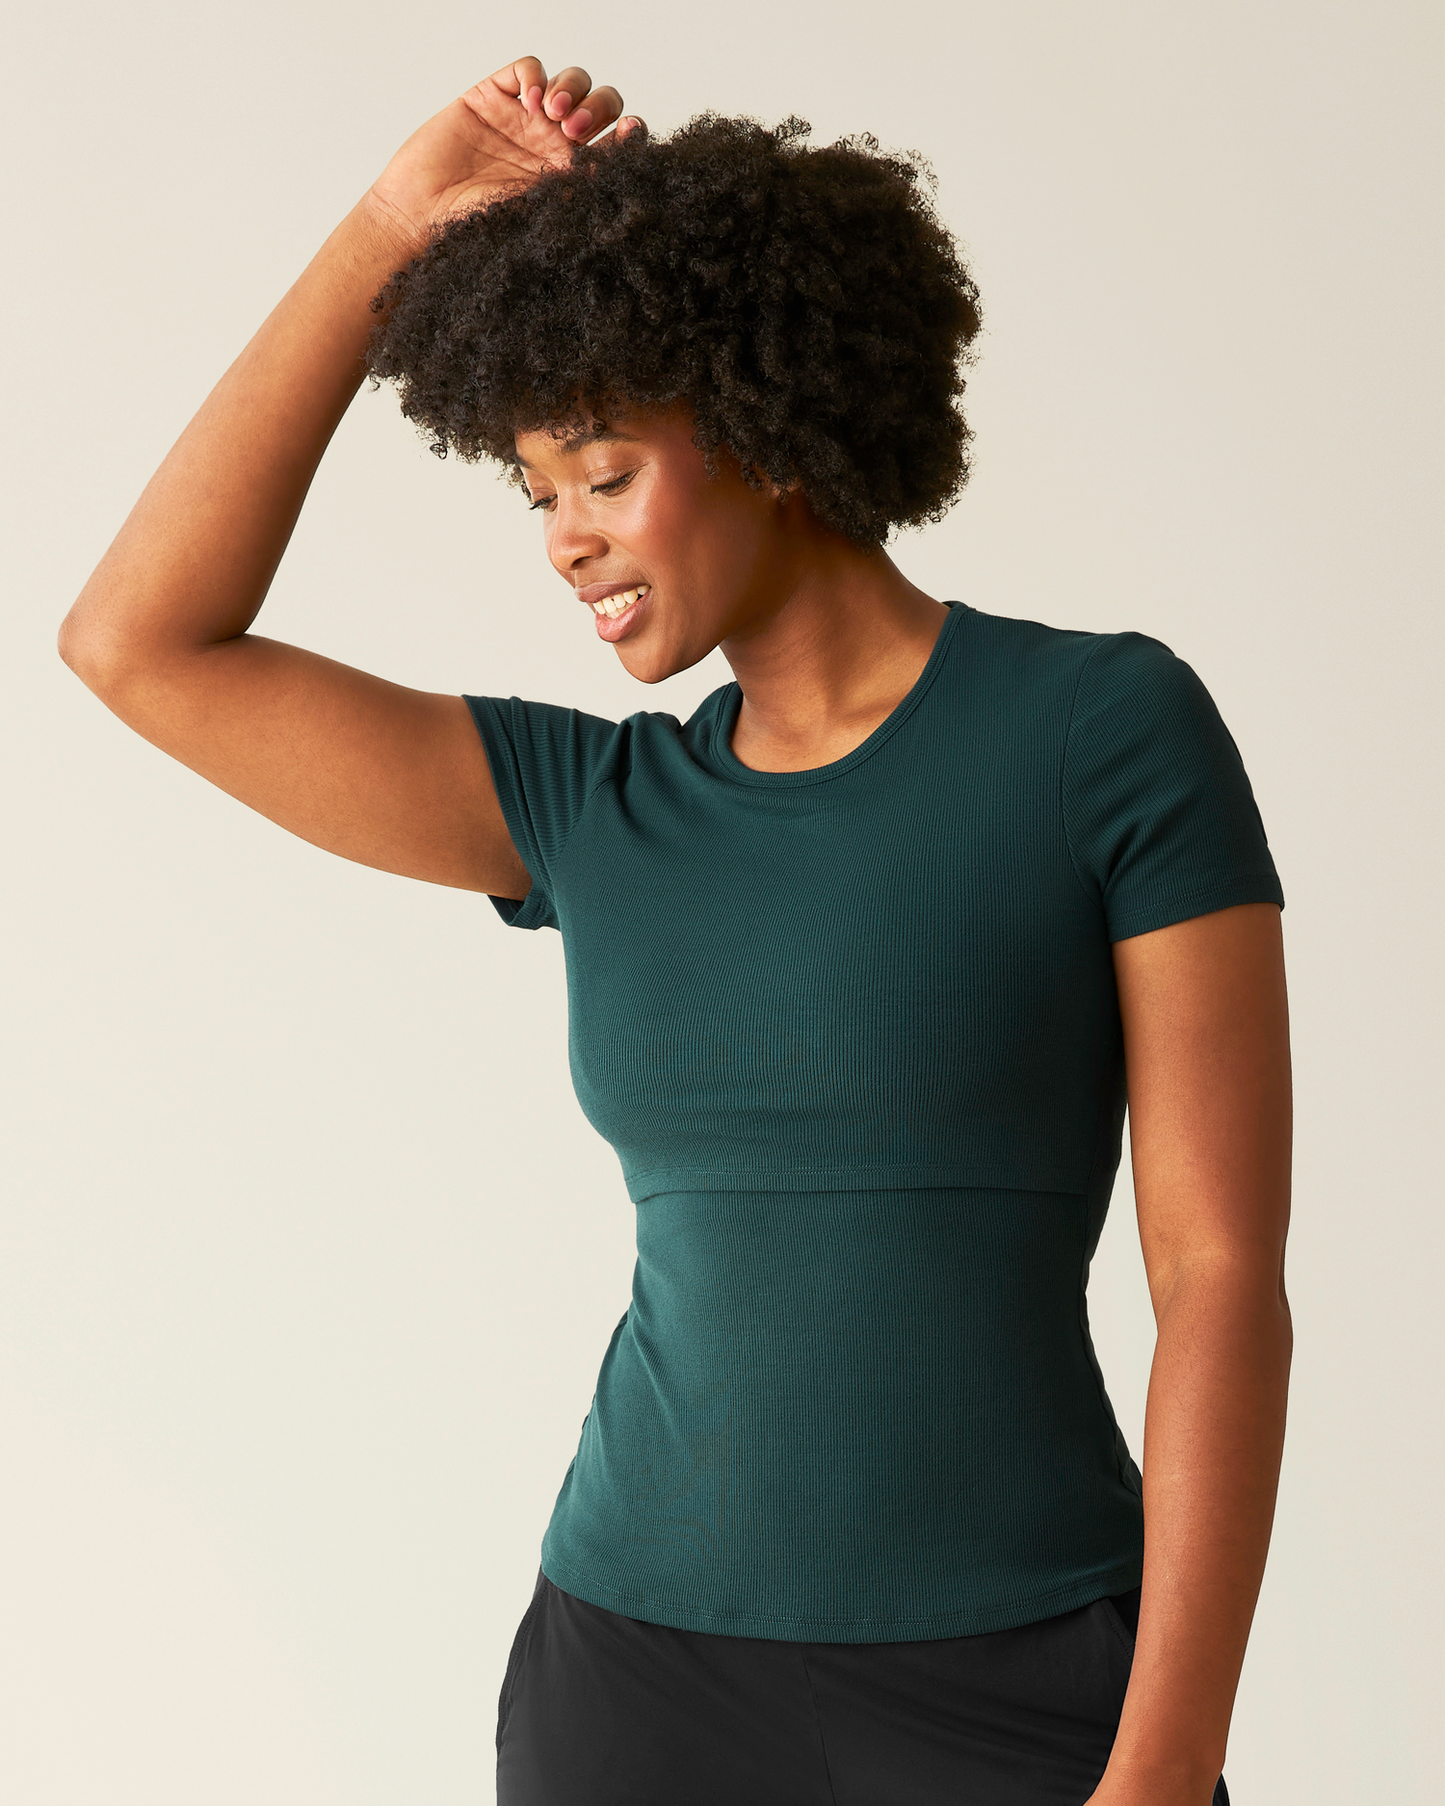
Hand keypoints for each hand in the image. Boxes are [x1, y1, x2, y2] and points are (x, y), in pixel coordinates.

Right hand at [364, 56, 644, 250]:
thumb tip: (621, 172)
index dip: (629, 133)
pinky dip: (536, 76)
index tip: (630, 133)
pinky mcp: (494, 97)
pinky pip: (528, 69)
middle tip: (574, 130)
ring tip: (553, 114)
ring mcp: (525, 118)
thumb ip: (577, 189)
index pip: (615, 143)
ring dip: (572, 89)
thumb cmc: (477, 226)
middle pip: (600, 104)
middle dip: (597, 108)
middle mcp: (555, 144)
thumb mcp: (540, 213)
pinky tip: (530, 99)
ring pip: (571, 81)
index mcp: (573, 174)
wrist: (423, 214)